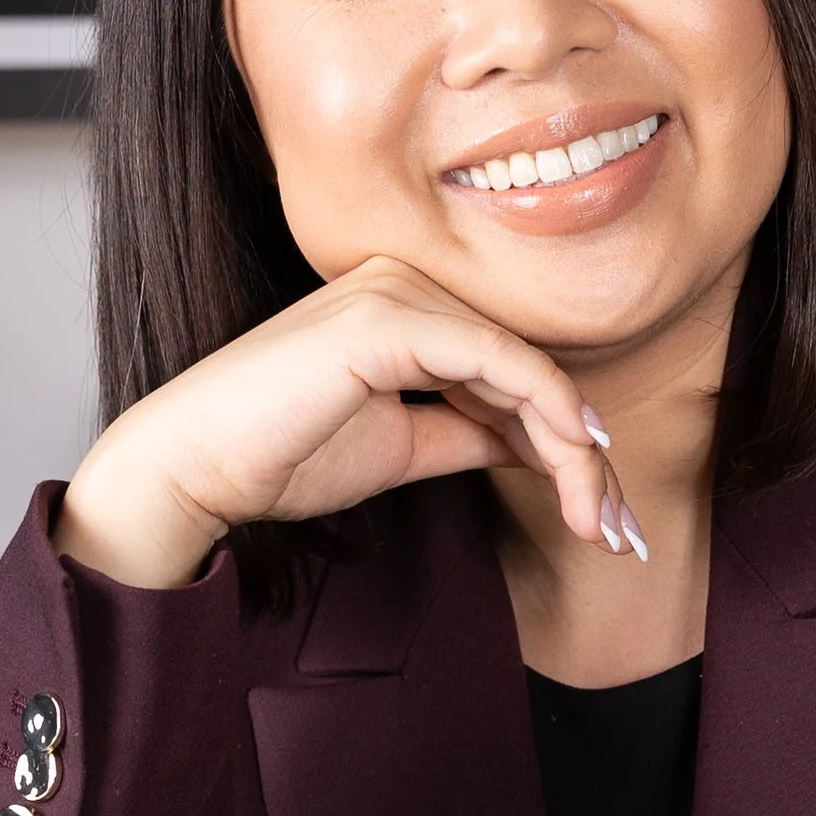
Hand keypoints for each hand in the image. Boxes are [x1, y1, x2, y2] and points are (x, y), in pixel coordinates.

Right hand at [56, 258, 611, 588]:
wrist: (194, 468)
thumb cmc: (280, 455)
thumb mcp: (405, 446)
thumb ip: (472, 433)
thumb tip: (544, 446)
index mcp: (406, 306)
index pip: (511, 369)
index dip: (567, 443)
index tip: (603, 516)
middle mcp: (405, 283)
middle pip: (529, 368)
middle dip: (586, 457)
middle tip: (621, 532)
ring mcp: (394, 293)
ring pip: (525, 369)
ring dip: (576, 452)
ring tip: (600, 521)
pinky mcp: (385, 319)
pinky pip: (496, 362)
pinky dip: (544, 414)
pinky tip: (575, 463)